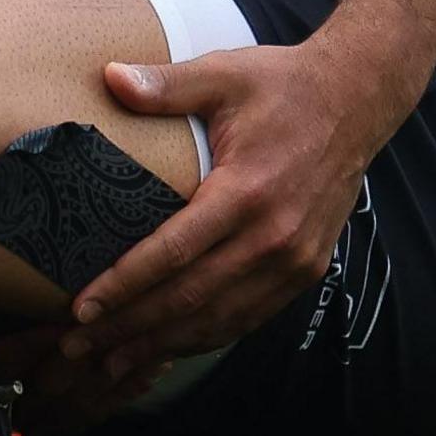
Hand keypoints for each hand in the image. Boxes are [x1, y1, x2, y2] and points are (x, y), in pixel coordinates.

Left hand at [59, 38, 416, 381]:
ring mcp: (295, 260)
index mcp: (247, 192)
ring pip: (221, 318)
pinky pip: (250, 316)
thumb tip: (109, 77)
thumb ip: (165, 85)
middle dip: (131, 327)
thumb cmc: (281, 85)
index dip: (124, 285)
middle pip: (191, 298)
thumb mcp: (222, 74)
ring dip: (165, 343)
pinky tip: (171, 346)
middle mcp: (274, 237)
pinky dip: (208, 336)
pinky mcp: (307, 270)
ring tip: (113, 361)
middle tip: (79, 346)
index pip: (173, 252)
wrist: (356, 101)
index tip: (81, 307)